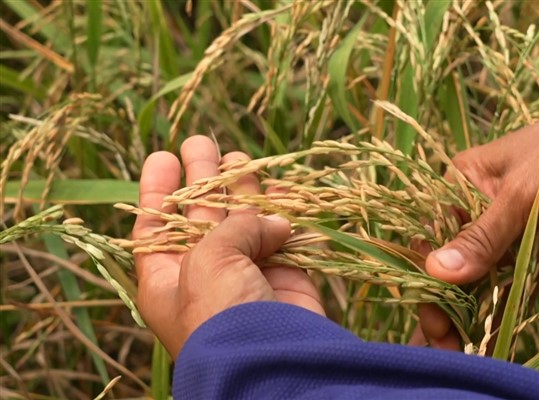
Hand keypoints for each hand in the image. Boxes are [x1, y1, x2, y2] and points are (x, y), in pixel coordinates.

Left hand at [132, 136, 323, 358]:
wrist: (271, 357)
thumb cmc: (220, 311)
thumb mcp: (208, 260)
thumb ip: (235, 227)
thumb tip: (274, 221)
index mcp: (168, 278)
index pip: (156, 225)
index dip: (157, 189)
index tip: (161, 157)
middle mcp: (206, 273)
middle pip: (200, 214)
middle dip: (201, 178)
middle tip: (201, 142)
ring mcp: (246, 273)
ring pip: (243, 221)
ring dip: (241, 188)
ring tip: (238, 157)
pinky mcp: (284, 275)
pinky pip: (282, 234)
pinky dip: (282, 211)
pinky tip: (278, 185)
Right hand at [420, 107, 538, 349]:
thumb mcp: (522, 193)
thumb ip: (482, 235)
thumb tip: (436, 273)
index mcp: (457, 188)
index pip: (431, 236)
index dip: (427, 276)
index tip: (431, 314)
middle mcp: (472, 212)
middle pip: (449, 262)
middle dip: (443, 301)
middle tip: (444, 341)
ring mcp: (500, 233)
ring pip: (474, 277)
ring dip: (466, 311)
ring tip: (457, 346)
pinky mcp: (526, 250)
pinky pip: (506, 282)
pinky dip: (496, 307)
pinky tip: (483, 336)